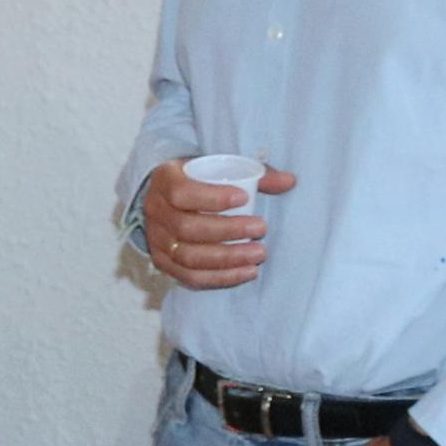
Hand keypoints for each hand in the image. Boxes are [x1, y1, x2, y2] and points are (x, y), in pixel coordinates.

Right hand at [139, 158, 294, 290]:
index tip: (244, 198)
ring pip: (190, 256)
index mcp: (164, 181)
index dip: (212, 198)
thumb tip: (290, 182)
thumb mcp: (219, 169)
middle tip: (260, 229)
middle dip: (228, 231)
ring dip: (228, 258)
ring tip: (259, 254)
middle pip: (188, 228)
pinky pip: (191, 277)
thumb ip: (254, 174)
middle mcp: (155, 211)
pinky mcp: (164, 262)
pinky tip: (246, 272)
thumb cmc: (199, 181)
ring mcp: (157, 241)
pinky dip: (221, 277)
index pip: (182, 193)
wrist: (168, 199)